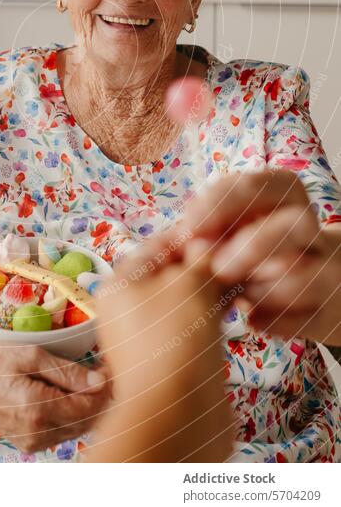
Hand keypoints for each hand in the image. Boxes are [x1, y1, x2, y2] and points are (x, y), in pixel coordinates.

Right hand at [0, 340, 111, 453]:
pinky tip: (69, 394)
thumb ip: (68, 372)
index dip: (105, 388)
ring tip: (88, 379)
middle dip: (99, 397)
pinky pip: (61, 432)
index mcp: (37, 409)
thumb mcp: (32, 355)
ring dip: (87, 406)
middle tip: (104, 371)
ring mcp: (31, 441)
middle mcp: (36, 433)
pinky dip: (71, 415)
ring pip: (76, 429)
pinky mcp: (27, 443)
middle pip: (86, 421)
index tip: (111, 368)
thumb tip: (100, 381)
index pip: (88, 407)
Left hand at [87, 237, 233, 461]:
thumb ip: (202, 256)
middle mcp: (128, 308)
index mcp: (120, 282)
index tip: (224, 231)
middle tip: (238, 258)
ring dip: (214, 289)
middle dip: (206, 264)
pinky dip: (214, 314)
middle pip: (172, 272)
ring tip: (243, 281)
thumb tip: (208, 243)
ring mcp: (149, 335)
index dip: (193, 234)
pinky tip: (238, 308)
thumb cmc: (176, 337)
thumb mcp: (191, 282)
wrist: (177, 414)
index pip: (159, 243)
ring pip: (186, 300)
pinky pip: (193, 325)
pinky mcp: (172, 359)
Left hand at [166, 169, 340, 340]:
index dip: (222, 203)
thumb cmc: (256, 251)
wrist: (316, 290)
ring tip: (237, 297)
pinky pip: (303, 319)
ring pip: (303, 276)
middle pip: (295, 224)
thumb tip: (181, 243)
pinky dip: (271, 321)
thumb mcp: (230, 231)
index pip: (260, 185)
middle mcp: (313, 230)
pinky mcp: (330, 313)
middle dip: (253, 245)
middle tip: (218, 268)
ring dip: (260, 289)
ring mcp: (329, 271)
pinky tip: (253, 318)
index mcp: (285, 198)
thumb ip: (204, 232)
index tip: (190, 228)